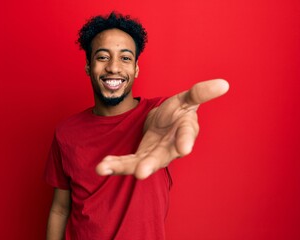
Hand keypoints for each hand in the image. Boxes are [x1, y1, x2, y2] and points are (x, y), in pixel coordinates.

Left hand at [96, 79, 229, 178]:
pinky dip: (114, 164)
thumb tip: (223, 84)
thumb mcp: (187, 99)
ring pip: (138, 163)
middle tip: (141, 172)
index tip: (184, 148)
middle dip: (149, 164)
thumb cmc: (178, 112)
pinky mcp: (139, 157)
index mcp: (184, 133)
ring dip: (123, 167)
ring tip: (105, 168)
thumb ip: (200, 93)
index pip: (187, 136)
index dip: (186, 141)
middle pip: (160, 157)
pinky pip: (127, 162)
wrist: (165, 123)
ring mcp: (153, 155)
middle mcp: (169, 149)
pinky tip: (102, 166)